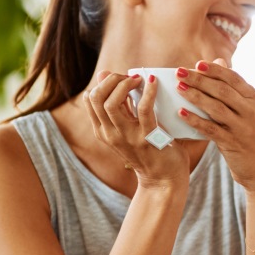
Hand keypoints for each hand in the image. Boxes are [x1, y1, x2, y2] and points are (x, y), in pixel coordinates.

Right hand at [83, 70, 185, 189]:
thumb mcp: (128, 126)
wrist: (163, 180)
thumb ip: (119, 103)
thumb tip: (105, 74)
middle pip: (96, 97)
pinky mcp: (147, 138)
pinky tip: (153, 82)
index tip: (121, 79)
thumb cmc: (148, 150)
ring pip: (111, 103)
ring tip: (138, 79)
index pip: (90, 99)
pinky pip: (143, 108)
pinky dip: (148, 91)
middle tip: (129, 77)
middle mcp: (110, 134)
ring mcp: (127, 137)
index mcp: (103, 131)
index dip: (105, 82)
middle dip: (112, 80)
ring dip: (125, 84)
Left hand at [173, 58, 254, 192]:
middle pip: (222, 90)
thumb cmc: (252, 136)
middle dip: (199, 79)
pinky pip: (211, 129)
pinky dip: (195, 120)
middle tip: (180, 72)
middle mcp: (250, 111)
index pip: (233, 78)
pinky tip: (181, 113)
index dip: (214, 70)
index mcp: (254, 99)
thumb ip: (233, 88)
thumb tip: (219, 61)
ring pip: (216, 107)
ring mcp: (242, 127)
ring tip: (179, 88)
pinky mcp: (232, 143)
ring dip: (195, 96)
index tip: (197, 63)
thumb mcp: (249, 110)